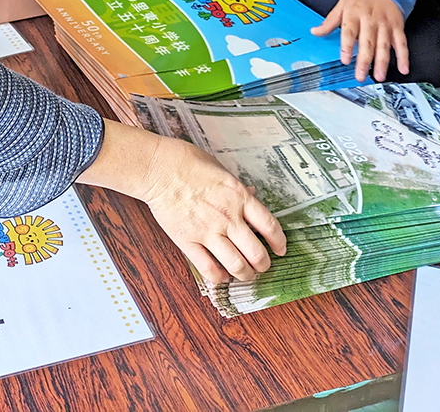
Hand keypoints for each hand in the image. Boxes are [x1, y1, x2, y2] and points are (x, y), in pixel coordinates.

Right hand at [79, 122, 285, 284]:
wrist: (158, 168)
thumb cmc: (188, 162)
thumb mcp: (221, 169)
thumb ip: (238, 187)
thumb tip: (253, 194)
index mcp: (239, 197)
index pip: (270, 226)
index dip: (279, 242)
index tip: (280, 249)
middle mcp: (228, 217)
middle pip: (257, 253)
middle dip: (263, 265)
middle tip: (262, 266)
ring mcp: (208, 232)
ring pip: (236, 266)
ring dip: (245, 275)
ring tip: (245, 274)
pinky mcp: (188, 241)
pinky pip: (209, 269)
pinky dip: (220, 277)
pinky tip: (222, 275)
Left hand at [313, 0, 407, 81]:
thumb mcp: (342, 4)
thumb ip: (330, 21)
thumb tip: (315, 32)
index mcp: (354, 14)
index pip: (349, 32)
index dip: (347, 47)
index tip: (345, 60)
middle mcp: (370, 20)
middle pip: (367, 42)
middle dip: (364, 61)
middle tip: (361, 75)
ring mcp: (385, 24)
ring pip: (384, 45)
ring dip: (382, 62)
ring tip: (379, 75)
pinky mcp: (397, 26)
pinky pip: (401, 43)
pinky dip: (403, 56)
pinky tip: (402, 68)